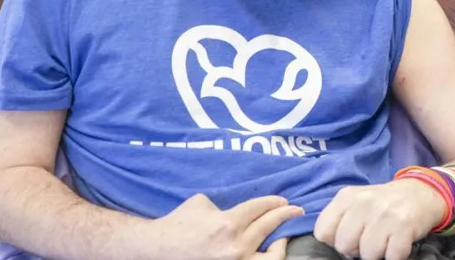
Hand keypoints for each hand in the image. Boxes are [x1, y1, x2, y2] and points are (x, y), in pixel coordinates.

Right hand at [143, 194, 302, 259]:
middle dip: (286, 215)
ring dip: (281, 244)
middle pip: (270, 226)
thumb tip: (241, 207)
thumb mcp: (202, 203)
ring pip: (273, 257)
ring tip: (285, 237)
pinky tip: (268, 252)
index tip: (283, 200)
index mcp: (229, 222)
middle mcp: (236, 245)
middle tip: (296, 210)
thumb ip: (225, 204)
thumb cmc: (178, 223)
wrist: (158, 250)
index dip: (274, 202)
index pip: (261, 208)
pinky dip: (266, 258)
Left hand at [314, 180, 445, 259]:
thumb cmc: (384, 204)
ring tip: (385, 241)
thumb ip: (340, 220)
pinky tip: (397, 244)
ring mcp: (384, 213)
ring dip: (378, 254)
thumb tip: (332, 246)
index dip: (335, 242)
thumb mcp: (356, 202)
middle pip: (344, 246)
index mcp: (346, 197)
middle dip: (357, 250)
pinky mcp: (404, 225)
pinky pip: (391, 257)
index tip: (351, 237)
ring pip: (368, 254)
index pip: (323, 232)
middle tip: (370, 240)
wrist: (421, 192)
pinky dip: (395, 257)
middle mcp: (363, 202)